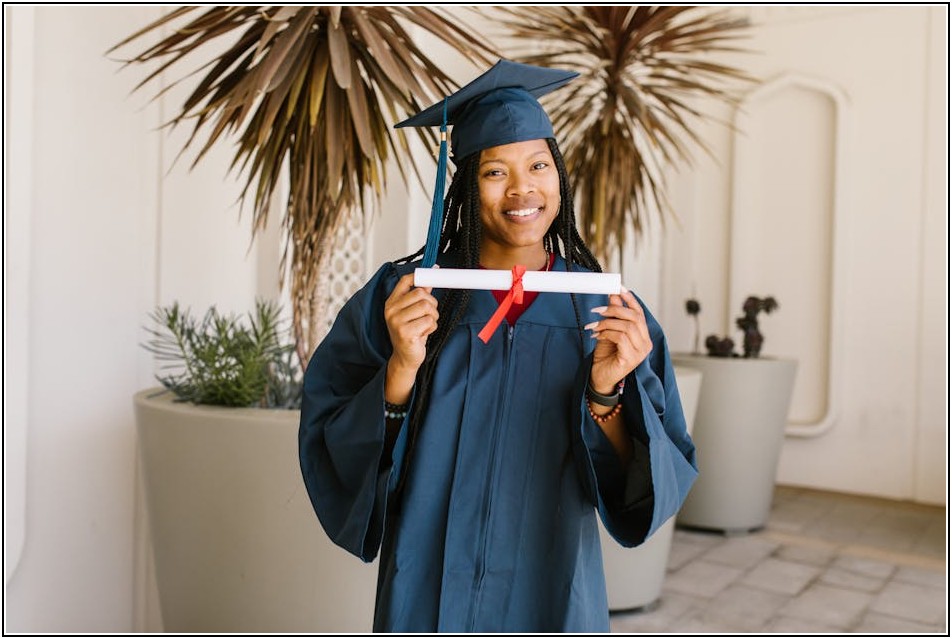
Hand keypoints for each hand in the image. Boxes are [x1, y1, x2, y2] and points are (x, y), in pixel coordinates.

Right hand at [383, 272, 438, 402]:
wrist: (405, 358)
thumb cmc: (410, 333)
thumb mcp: (413, 312)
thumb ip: (420, 294)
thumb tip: (431, 275)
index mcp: (391, 302)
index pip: (405, 281)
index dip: (421, 276)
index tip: (433, 274)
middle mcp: (391, 310)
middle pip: (421, 293)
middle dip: (432, 303)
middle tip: (430, 314)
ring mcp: (396, 322)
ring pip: (427, 307)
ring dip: (433, 316)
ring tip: (426, 325)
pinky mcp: (405, 333)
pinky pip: (429, 321)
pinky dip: (432, 327)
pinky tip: (424, 333)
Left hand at [586, 288, 651, 394]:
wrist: (599, 378)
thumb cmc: (606, 356)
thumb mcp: (609, 331)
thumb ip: (614, 315)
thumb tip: (614, 295)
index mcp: (643, 336)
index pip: (639, 313)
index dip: (629, 299)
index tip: (618, 288)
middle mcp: (645, 344)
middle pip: (634, 317)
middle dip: (614, 310)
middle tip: (597, 311)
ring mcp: (640, 353)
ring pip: (627, 327)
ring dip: (607, 323)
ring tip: (594, 327)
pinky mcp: (630, 359)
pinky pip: (620, 338)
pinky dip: (606, 333)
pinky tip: (597, 336)